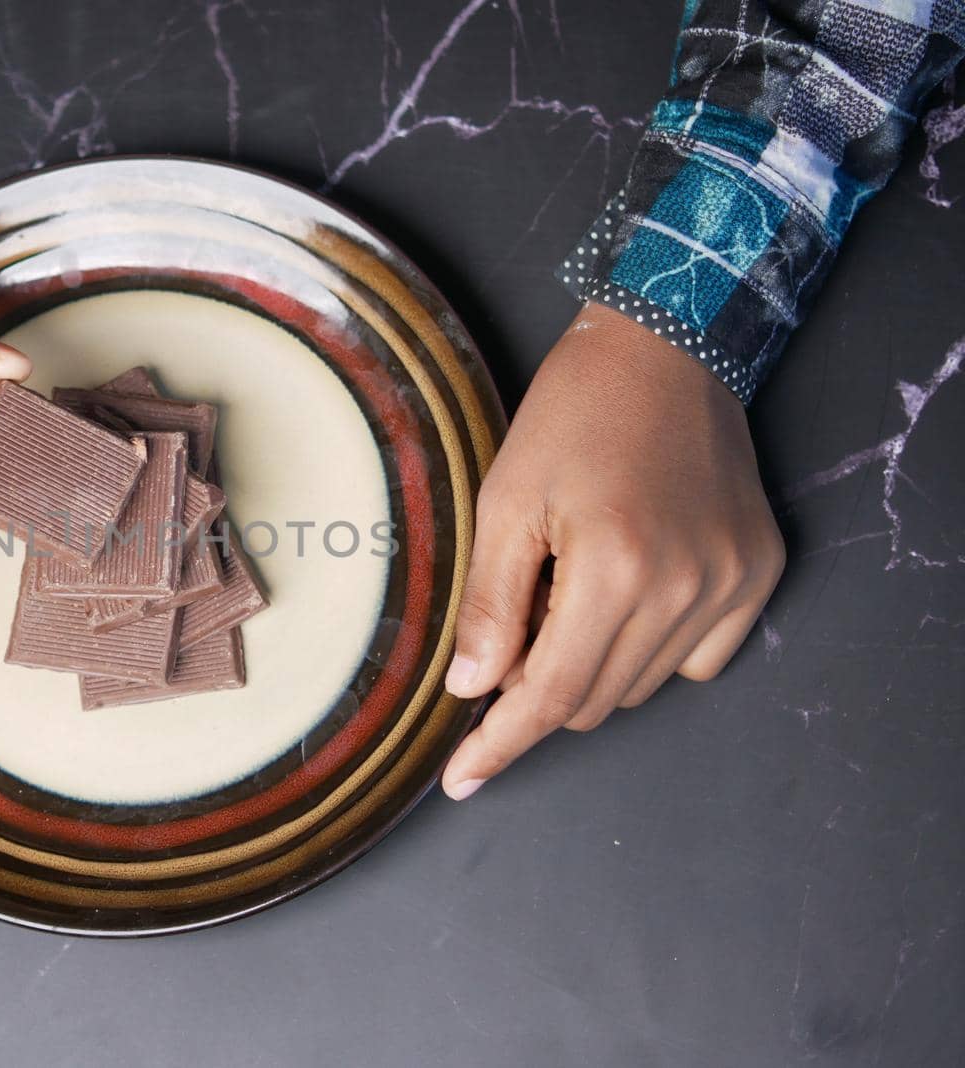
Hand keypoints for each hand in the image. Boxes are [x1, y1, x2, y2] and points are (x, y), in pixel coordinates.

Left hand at [440, 301, 784, 798]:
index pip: (548, 696)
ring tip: (572, 587)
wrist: (664, 350)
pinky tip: (628, 591)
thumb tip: (474, 690)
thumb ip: (492, 607)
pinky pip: (696, 660)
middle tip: (515, 623)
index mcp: (614, 570)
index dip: (500, 744)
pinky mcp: (758, 573)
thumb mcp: (506, 502)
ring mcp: (732, 584)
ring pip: (640, 686)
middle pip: (591, 700)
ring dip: (592, 664)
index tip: (464, 779)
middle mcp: (685, 588)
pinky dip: (650, 649)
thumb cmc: (573, 416)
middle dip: (538, 685)